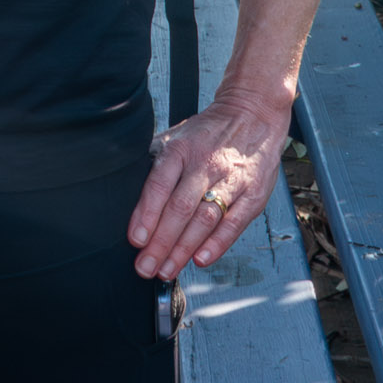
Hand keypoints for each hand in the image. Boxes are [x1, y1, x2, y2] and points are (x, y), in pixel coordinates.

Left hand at [129, 90, 292, 279]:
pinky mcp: (253, 193)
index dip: (146, 215)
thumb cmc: (206, 132)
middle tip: (146, 267)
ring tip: (167, 269)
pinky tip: (201, 259)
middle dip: (160, 243)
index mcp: (180, 150)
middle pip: (179, 209)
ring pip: (205, 219)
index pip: (158, 185)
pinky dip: (217, 244)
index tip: (135, 240)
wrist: (252, 113)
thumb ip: (156, 164)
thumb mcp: (175, 137)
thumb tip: (128, 193)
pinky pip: (234, 222)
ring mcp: (231, 179)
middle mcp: (204, 164)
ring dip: (184, 249)